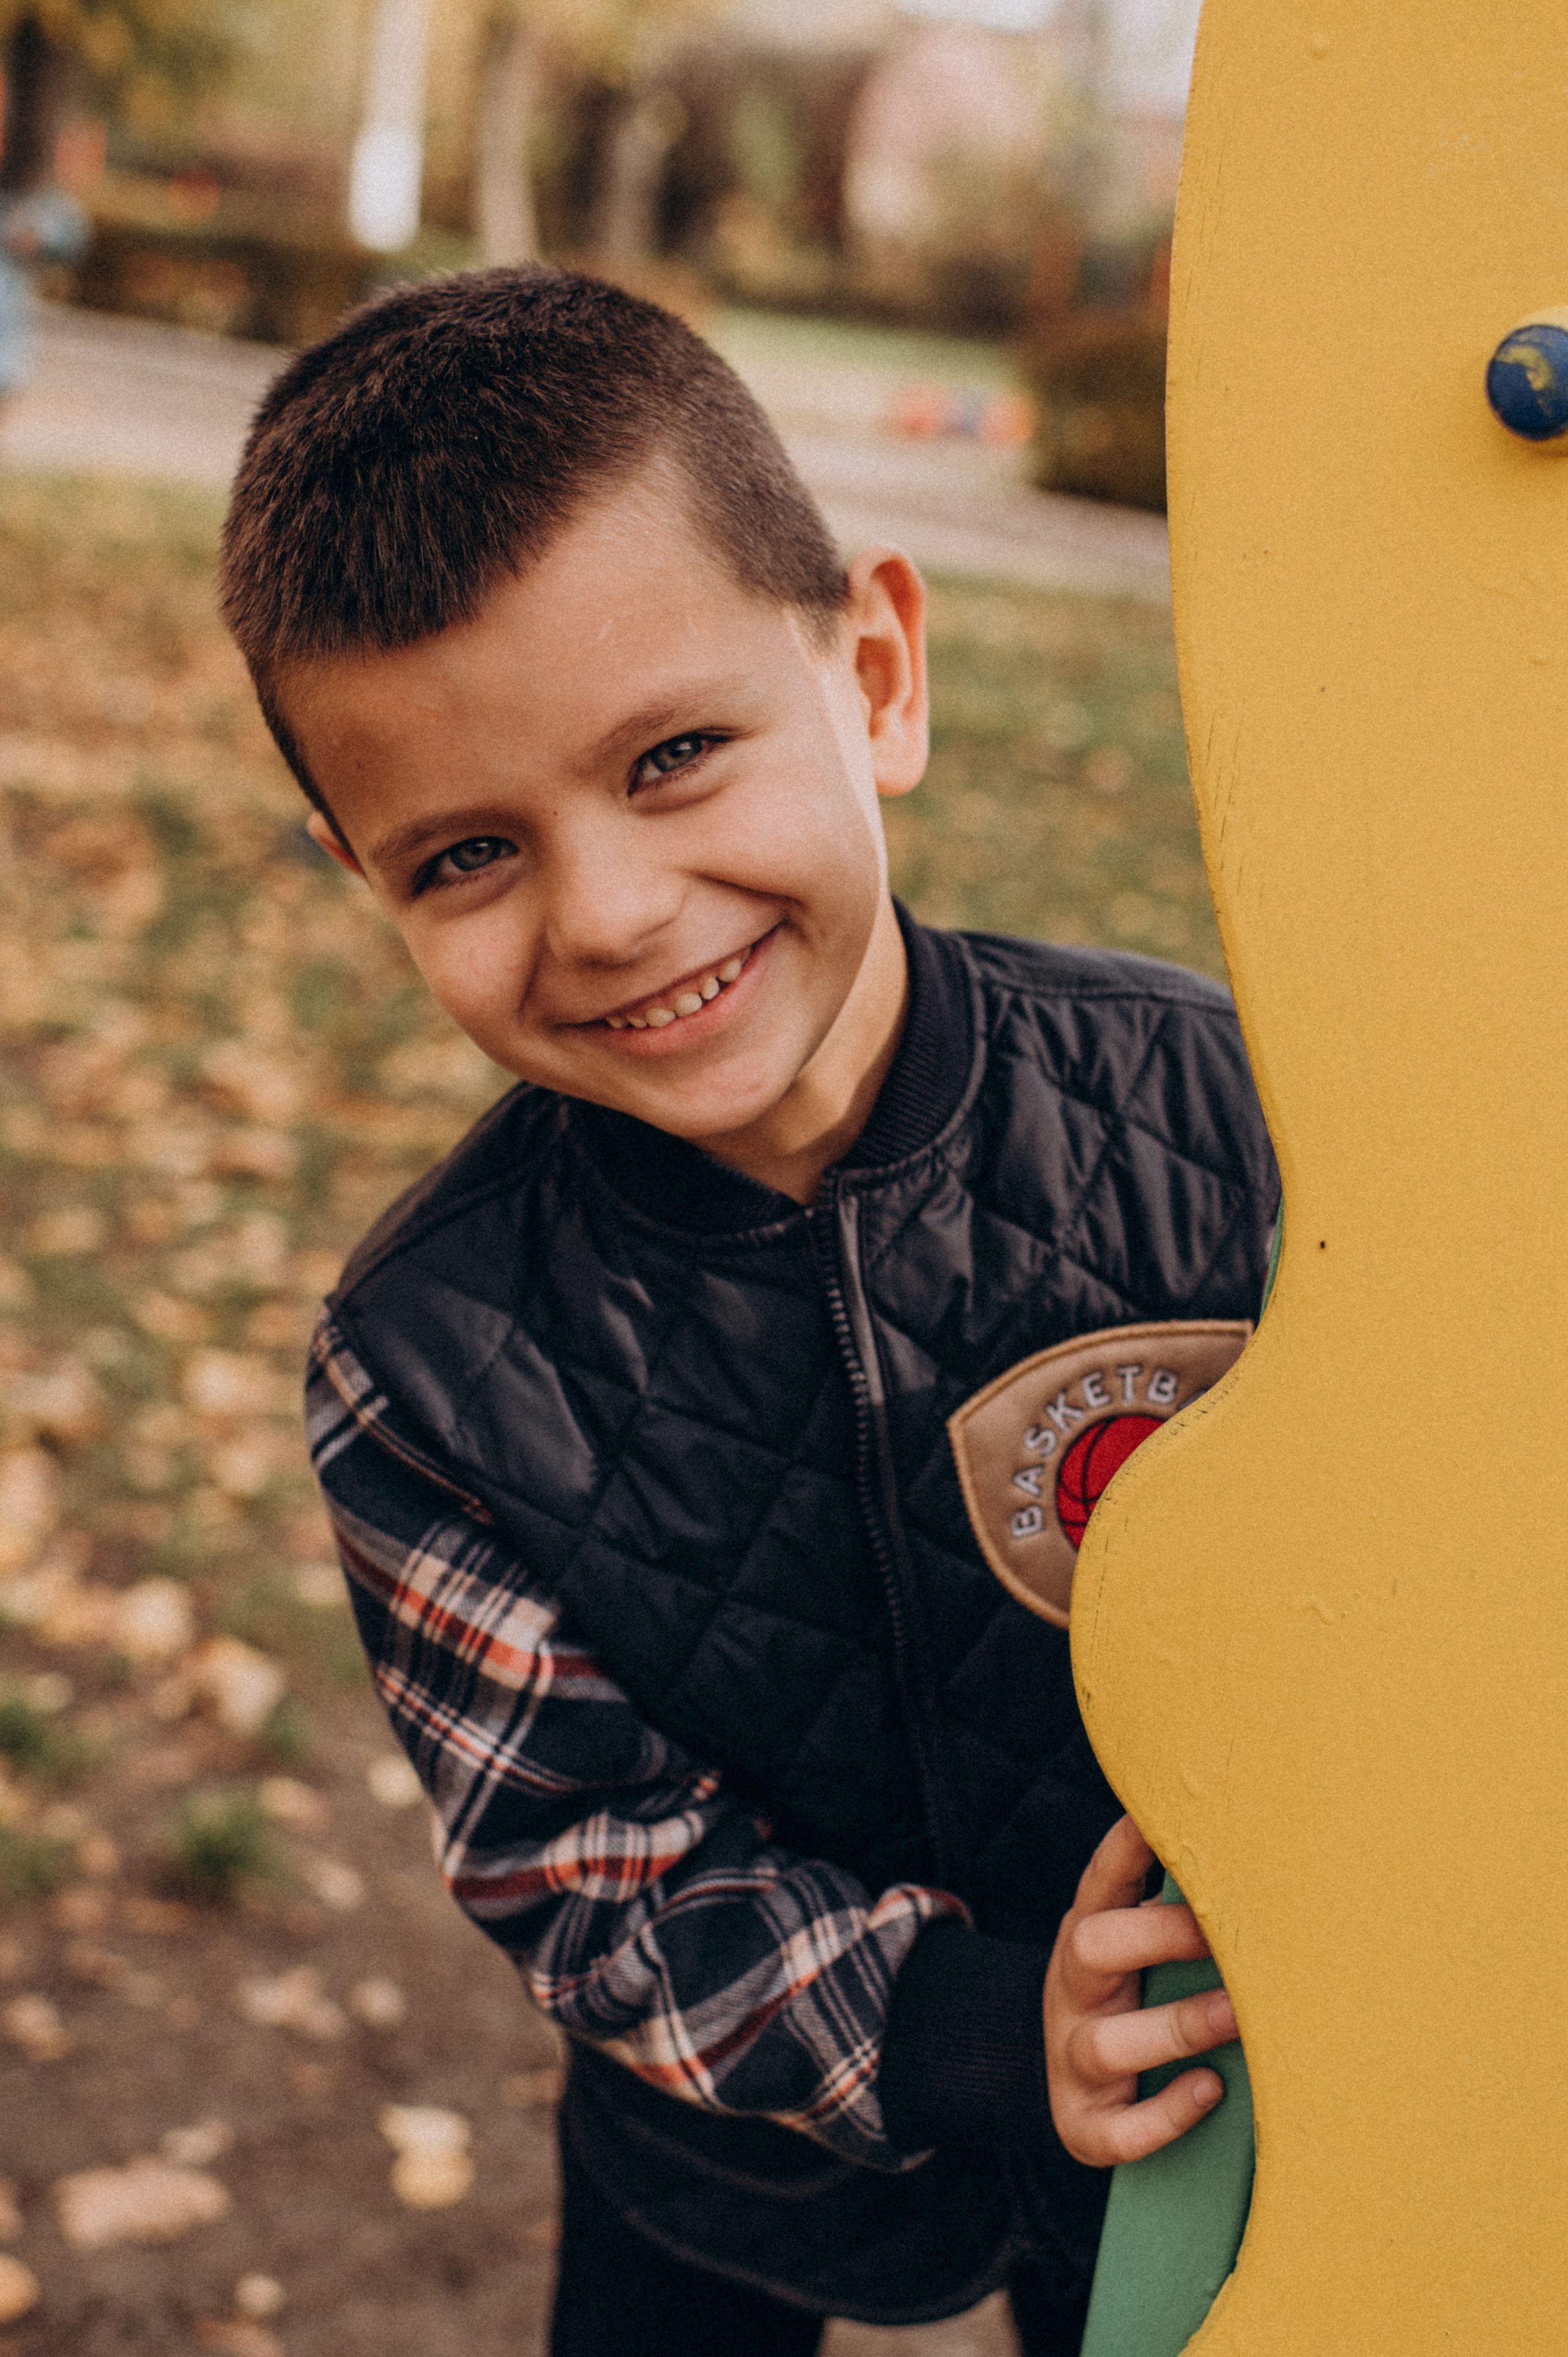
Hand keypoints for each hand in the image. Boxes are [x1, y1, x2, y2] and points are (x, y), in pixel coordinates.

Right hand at [1044, 1814, 1237, 2165]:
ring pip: (1104, 2044)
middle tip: (1222, 1933)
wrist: (1075, 2085)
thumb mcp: (1139, 1945)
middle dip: (1158, 1937)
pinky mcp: (1082, 2125)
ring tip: (1235, 2017)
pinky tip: (1209, 2090)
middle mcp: (1072, 1991)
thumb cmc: (1137, 1997)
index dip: (1128, 1847)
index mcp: (1087, 1932)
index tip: (1166, 1819)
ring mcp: (1070, 2059)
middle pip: (1090, 1948)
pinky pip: (1116, 2130)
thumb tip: (1267, 1860)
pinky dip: (1166, 2115)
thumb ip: (1180, 1912)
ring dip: (1177, 2027)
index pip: (1101, 1879)